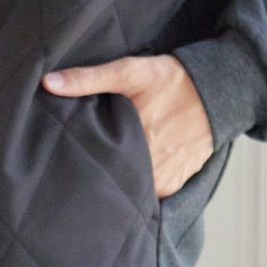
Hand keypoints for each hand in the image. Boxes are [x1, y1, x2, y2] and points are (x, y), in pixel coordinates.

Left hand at [42, 53, 214, 199]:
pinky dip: (138, 187)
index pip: (98, 168)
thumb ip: (87, 78)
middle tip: (80, 169)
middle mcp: (153, 167)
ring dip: (119, 184)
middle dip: (98, 178)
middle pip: (114, 183)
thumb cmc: (171, 80)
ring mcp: (166, 179)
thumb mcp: (129, 72)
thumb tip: (48, 83)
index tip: (65, 165)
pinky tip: (126, 174)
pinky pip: (150, 195)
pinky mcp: (176, 184)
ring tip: (101, 172)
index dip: (81, 168)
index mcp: (137, 142)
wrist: (219, 90)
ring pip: (132, 192)